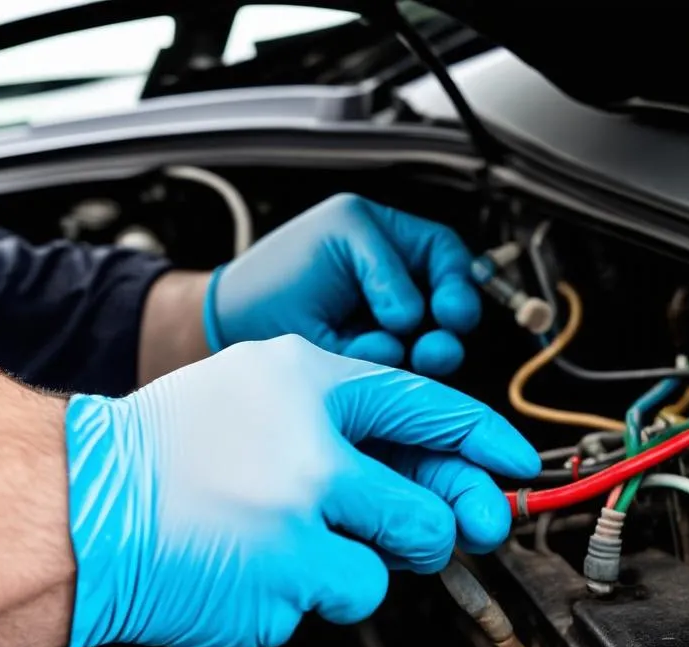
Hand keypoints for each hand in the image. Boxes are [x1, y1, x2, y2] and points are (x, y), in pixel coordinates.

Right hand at [64, 336, 538, 646]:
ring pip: (390, 569)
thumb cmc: (171, 451)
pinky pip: (331, 602)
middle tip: (411, 530)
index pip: (429, 407)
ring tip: (295, 542)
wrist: (80, 505)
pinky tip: (255, 566)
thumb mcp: (261, 392)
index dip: (485, 440)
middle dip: (434, 530)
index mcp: (310, 387)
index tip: (516, 465)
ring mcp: (299, 527)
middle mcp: (314, 453)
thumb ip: (350, 419)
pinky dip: (304, 593)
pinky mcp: (281, 589)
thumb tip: (438, 471)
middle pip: (433, 510)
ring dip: (358, 565)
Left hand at [203, 193, 480, 375]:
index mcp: (395, 246)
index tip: (449, 309)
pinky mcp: (373, 367)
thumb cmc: (279, 268)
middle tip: (437, 344)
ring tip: (416, 356)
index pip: (448, 259)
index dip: (458, 282)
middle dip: (451, 328)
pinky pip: (401, 371)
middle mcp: (399, 293)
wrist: (231, 324)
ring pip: (435, 345)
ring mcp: (389, 335)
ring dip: (430, 352)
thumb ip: (386, 268)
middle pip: (453, 309)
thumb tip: (413, 318)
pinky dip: (391, 365)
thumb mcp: (342, 234)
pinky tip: (366, 355)